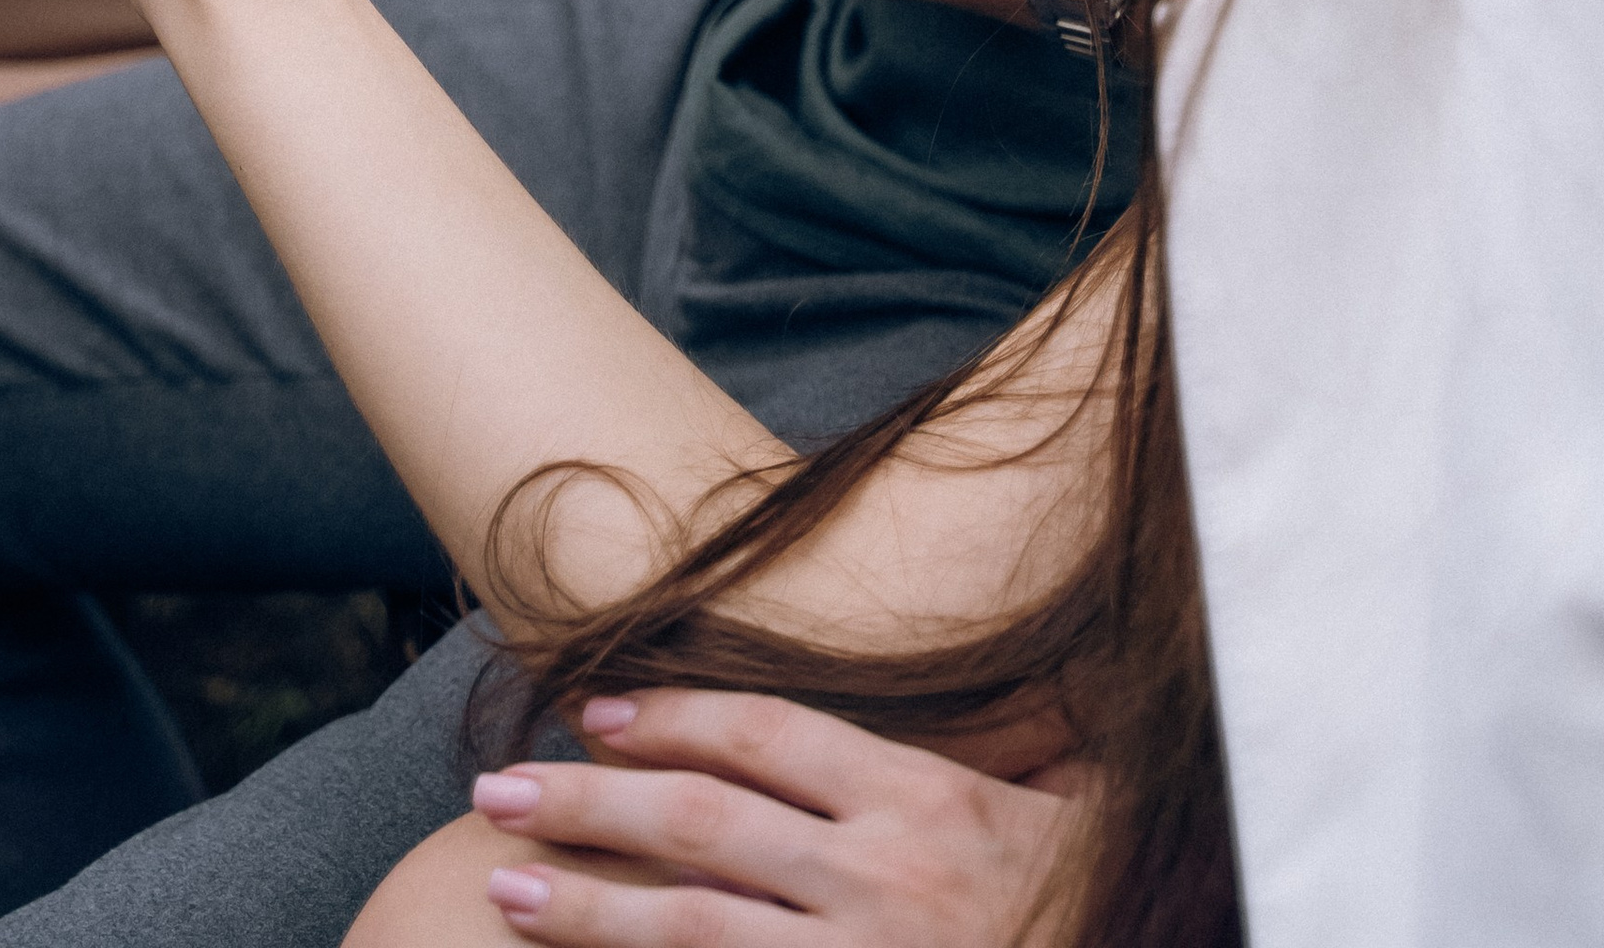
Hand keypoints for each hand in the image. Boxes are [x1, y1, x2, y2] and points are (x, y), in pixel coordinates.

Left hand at [468, 692, 1078, 943]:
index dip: (675, 717)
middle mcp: (881, 876)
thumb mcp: (1085, 810)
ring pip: (690, 927)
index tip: (596, 708)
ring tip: (504, 883)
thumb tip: (1038, 679)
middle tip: (494, 788)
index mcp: (929, 803)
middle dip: (587, 801)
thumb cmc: (1110, 906)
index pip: (771, 735)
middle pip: (702, 823)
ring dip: (586, 907)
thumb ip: (1033, 750)